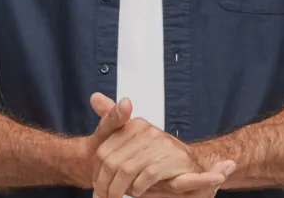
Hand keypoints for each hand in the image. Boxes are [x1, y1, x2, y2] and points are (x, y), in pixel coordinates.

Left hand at [86, 93, 235, 197]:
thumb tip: (94, 96)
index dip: (98, 174)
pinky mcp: (171, 158)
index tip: (96, 188)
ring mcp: (159, 143)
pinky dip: (138, 188)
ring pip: (126, 171)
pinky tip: (138, 190)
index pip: (103, 151)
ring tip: (118, 197)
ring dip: (120, 189)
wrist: (189, 166)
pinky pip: (145, 176)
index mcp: (134, 124)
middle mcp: (146, 130)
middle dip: (106, 186)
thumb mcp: (130, 140)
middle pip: (112, 163)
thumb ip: (112, 118)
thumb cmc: (154, 157)